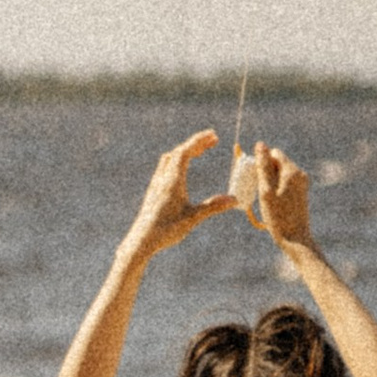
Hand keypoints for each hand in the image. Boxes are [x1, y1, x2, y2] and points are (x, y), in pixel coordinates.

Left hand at [124, 131, 234, 262]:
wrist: (141, 240)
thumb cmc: (166, 230)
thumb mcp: (193, 217)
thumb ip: (213, 206)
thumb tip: (234, 199)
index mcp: (172, 180)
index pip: (185, 151)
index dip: (198, 140)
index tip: (213, 135)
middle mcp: (162, 178)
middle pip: (178, 152)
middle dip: (196, 143)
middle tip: (212, 140)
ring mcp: (156, 184)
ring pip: (169, 159)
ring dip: (185, 151)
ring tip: (199, 150)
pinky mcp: (153, 191)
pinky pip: (165, 167)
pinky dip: (177, 161)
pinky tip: (182, 170)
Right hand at [251, 142, 314, 250]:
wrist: (295, 239)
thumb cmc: (278, 216)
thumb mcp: (266, 190)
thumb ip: (263, 166)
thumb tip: (260, 144)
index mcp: (292, 170)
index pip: (273, 153)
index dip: (261, 161)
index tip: (253, 176)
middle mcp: (300, 174)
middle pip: (277, 163)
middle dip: (264, 172)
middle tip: (257, 189)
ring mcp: (302, 184)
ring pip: (279, 173)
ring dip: (269, 181)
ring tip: (265, 199)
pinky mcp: (301, 193)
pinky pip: (284, 183)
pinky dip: (275, 188)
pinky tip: (272, 203)